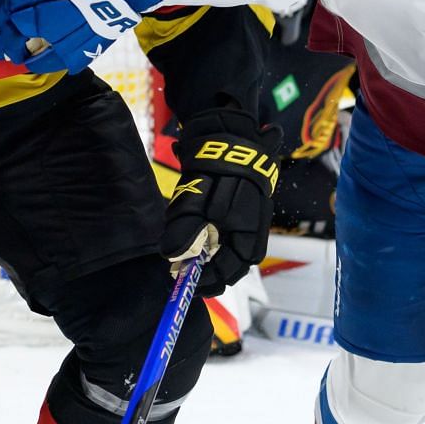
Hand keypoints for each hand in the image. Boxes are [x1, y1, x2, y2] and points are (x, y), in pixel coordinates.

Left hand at [162, 109, 279, 295]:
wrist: (230, 138)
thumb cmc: (213, 170)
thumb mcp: (194, 200)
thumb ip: (184, 230)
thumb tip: (171, 257)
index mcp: (246, 231)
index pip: (231, 270)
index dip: (209, 282)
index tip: (187, 285)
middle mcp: (253, 231)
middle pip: (234, 265)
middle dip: (212, 275)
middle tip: (188, 279)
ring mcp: (252, 222)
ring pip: (234, 252)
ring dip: (214, 260)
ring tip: (192, 262)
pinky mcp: (246, 213)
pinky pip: (234, 238)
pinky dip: (218, 245)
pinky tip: (202, 241)